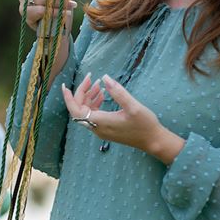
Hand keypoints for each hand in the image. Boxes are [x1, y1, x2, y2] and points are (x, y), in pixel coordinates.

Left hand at [62, 73, 185, 163]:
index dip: (69, 98)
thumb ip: (118, 92)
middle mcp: (97, 128)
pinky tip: (103, 94)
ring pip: (86, 112)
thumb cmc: (145, 124)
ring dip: (89, 97)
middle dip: (82, 92)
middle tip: (91, 77)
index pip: (76, 110)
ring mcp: (101, 130)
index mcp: (100, 122)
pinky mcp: (106, 130)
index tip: (65, 85)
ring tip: (98, 84)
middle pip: (80, 109)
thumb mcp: (133, 106)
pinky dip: (95, 103)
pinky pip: (94, 115)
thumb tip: (104, 77)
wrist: (153, 141)